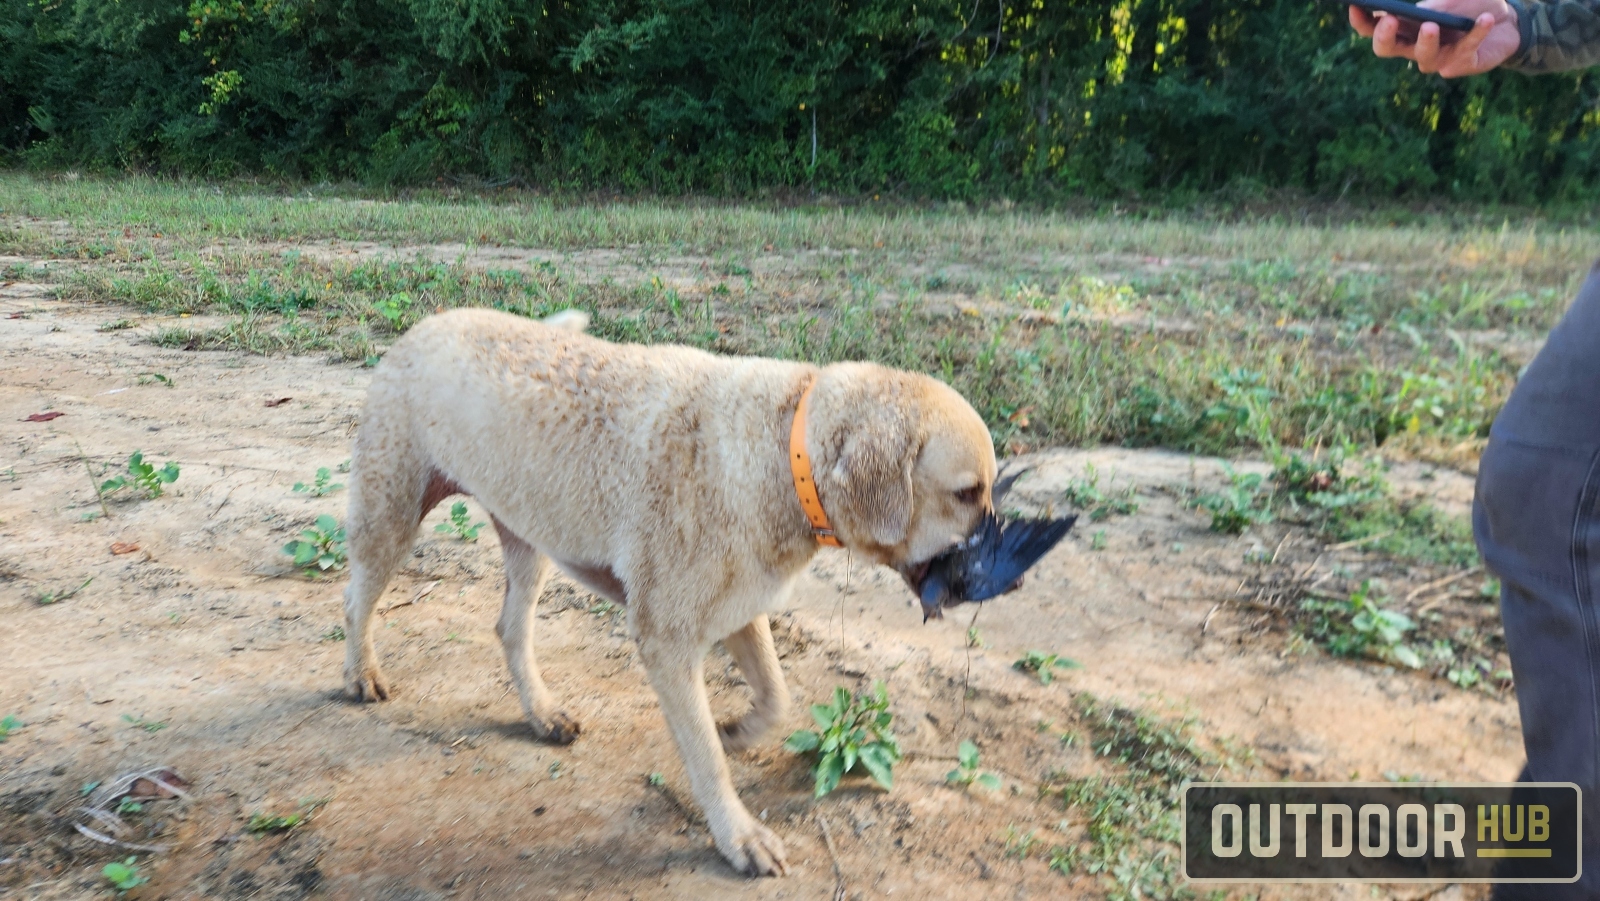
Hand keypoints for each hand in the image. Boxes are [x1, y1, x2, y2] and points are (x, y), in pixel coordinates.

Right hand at [1348, 0, 1520, 76]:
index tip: (1356, 6)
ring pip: (1424, 57)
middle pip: (1387, 49)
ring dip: (1426, 41)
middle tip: (1390, 21)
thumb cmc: (1470, 6)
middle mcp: (1414, 47)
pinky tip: (1485, 19)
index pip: (1373, 29)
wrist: (1507, 21)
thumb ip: (1433, 2)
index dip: (1362, 21)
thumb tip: (1416, 7)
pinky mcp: (1464, 64)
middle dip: (1385, 37)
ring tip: (1431, 26)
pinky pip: (1467, 50)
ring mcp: (1438, 59)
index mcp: (1405, 28)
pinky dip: (1477, 33)